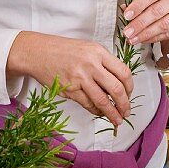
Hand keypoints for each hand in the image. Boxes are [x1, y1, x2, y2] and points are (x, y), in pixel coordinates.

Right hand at [8, 32, 132, 125]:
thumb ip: (103, 62)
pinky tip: (99, 112)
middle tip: (127, 111)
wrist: (38, 52)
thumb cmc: (62, 50)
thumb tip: (118, 83)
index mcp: (98, 52)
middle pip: (117, 89)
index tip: (130, 94)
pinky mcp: (69, 89)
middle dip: (125, 104)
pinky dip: (96, 111)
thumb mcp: (87, 48)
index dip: (130, 87)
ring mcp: (80, 78)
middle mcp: (91, 64)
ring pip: (103, 101)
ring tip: (117, 119)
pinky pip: (88, 104)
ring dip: (113, 113)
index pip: (123, 72)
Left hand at [121, 0, 168, 51]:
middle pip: (157, 11)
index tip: (127, 15)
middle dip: (140, 23)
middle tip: (127, 31)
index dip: (138, 5)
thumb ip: (140, 0)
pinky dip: (153, 38)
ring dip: (145, 33)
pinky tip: (143, 39)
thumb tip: (124, 9)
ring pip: (163, 24)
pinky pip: (168, 33)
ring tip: (132, 38)